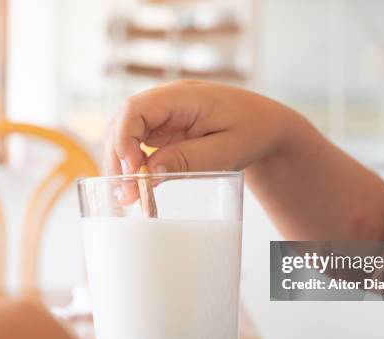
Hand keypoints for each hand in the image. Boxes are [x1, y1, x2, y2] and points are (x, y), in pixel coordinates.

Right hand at [106, 80, 309, 202]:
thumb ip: (189, 159)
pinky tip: (137, 188)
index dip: (124, 138)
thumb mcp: (227, 150)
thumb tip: (149, 172)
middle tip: (125, 195)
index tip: (130, 170)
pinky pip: (138, 144)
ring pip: (125, 134)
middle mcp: (167, 101)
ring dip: (121, 164)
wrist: (266, 125)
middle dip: (117, 158)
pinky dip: (133, 166)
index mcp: (183, 96)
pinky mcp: (164, 130)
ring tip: (128, 197)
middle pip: (122, 122)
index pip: (136, 108)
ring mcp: (163, 115)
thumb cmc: (252, 131)